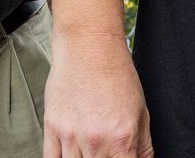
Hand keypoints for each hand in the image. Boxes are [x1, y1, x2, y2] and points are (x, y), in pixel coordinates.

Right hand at [43, 33, 152, 157]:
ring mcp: (71, 136)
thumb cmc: (117, 75)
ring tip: (90, 150)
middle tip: (105, 152)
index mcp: (121, 139)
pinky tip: (71, 153)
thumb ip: (143, 147)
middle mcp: (95, 142)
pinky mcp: (51, 128)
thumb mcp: (141, 112)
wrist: (89, 47)